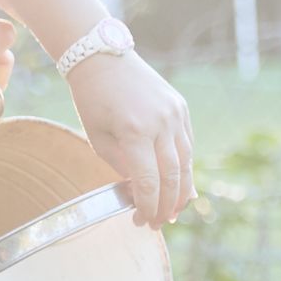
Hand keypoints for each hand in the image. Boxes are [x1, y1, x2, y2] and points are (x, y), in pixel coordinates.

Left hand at [66, 50, 194, 227]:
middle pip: (173, 177)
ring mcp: (175, 114)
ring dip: (182, 192)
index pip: (149, 181)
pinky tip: (178, 185)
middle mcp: (161, 122)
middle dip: (167, 206)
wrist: (103, 57)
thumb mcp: (98, 138)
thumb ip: (122, 166)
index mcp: (134, 131)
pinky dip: (184, 168)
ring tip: (173, 211)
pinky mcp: (181, 108)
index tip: (142, 221)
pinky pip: (187, 145)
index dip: (148, 207)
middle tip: (159, 224)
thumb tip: (142, 192)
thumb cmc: (93, 100)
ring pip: (187, 163)